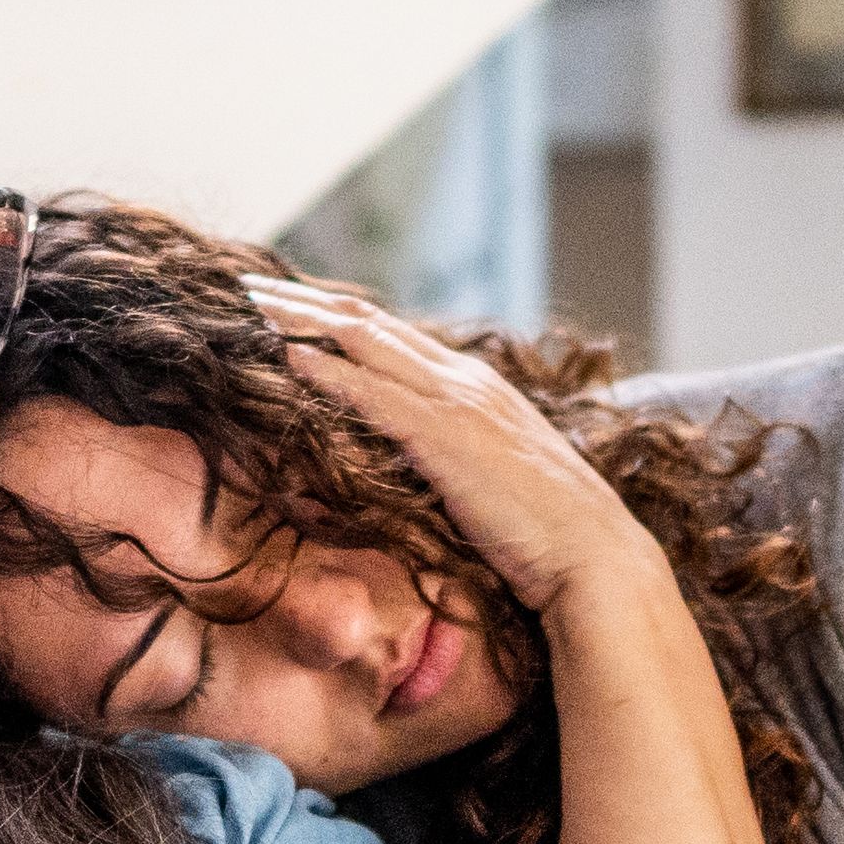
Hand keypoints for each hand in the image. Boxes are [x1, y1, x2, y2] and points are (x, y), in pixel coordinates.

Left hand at [247, 276, 658, 616]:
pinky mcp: (447, 437)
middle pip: (370, 323)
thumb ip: (452, 456)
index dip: (339, 316)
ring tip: (252, 305)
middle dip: (307, 301)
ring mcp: (458, 403)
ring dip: (304, 321)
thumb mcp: (490, 479)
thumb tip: (410, 462)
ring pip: (366, 343)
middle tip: (250, 286)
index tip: (290, 306)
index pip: (394, 336)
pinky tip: (287, 355)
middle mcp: (466, 380)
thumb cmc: (546, 534)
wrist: (594, 558)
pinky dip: (328, 370)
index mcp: (477, 387)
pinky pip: (374, 393)